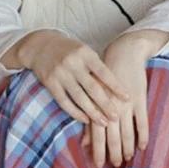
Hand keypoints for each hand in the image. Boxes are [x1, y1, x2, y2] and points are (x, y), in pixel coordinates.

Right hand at [11, 30, 129, 128]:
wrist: (40, 44)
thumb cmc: (70, 51)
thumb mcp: (85, 52)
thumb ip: (97, 67)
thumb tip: (118, 89)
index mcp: (85, 54)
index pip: (104, 73)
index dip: (116, 87)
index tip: (128, 98)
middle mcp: (73, 63)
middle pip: (92, 88)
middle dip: (106, 104)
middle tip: (116, 117)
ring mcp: (60, 73)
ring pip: (79, 97)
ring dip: (93, 112)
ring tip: (104, 123)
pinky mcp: (50, 83)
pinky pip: (64, 102)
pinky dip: (75, 112)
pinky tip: (86, 120)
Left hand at [89, 31, 167, 166]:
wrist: (124, 53)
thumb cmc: (104, 75)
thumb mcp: (93, 94)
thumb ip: (89, 119)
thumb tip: (84, 142)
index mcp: (98, 105)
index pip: (97, 134)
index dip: (98, 151)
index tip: (98, 165)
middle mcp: (111, 107)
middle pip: (113, 136)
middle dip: (114, 152)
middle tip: (116, 165)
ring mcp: (127, 105)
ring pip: (128, 132)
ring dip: (128, 147)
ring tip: (128, 158)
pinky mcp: (140, 100)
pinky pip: (143, 122)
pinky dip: (143, 135)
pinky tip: (142, 146)